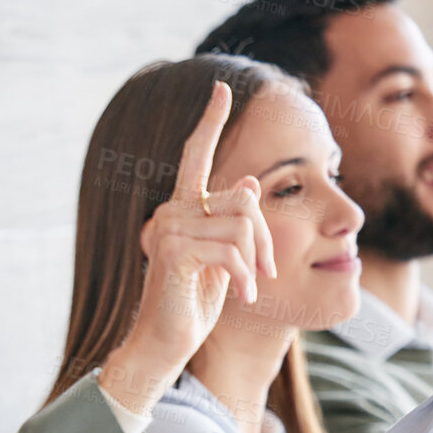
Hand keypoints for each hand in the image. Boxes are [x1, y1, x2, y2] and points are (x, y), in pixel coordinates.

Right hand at [100, 80, 275, 415]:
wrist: (166, 343)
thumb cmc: (194, 303)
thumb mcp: (225, 258)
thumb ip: (233, 222)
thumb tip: (244, 181)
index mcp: (182, 209)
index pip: (195, 156)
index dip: (210, 122)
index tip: (220, 89)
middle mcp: (170, 212)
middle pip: (243, 199)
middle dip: (265, 237)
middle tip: (265, 270)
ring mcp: (167, 229)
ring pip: (242, 224)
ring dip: (256, 259)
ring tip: (252, 285)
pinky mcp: (172, 251)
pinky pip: (230, 248)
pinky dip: (244, 275)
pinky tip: (242, 295)